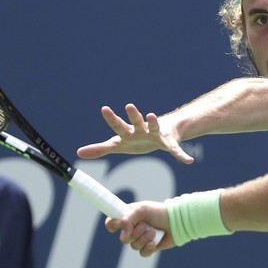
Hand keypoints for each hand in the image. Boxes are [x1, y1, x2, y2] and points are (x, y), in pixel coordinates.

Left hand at [77, 104, 194, 163]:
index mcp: (129, 132)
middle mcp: (142, 129)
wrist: (163, 134)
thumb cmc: (137, 139)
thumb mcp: (118, 145)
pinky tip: (188, 161)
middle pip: (136, 121)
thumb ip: (100, 148)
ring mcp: (157, 134)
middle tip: (129, 106)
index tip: (104, 108)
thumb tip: (79, 152)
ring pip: (155, 127)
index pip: (118, 125)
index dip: (112, 118)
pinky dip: (181, 155)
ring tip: (152, 116)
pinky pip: (176, 150)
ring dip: (153, 122)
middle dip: (133, 115)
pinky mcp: (170, 142)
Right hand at [104, 200, 174, 256]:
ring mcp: (140, 239)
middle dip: (135, 233)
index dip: (112, 225)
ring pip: (134, 246)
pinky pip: (142, 253)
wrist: (176, 221)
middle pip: (123, 239)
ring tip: (153, 232)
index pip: (111, 224)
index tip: (121, 224)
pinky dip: (148, 248)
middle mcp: (131, 229)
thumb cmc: (158, 212)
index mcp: (127, 217)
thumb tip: (122, 232)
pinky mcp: (148, 248)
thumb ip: (129, 218)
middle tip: (145, 226)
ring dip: (144, 239)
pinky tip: (154, 243)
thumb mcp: (142, 210)